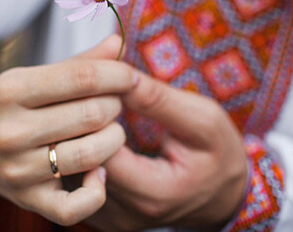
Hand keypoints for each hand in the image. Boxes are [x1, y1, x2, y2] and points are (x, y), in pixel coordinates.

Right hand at [0, 36, 136, 225]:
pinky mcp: (27, 200)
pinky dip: (97, 190)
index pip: (82, 78)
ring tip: (110, 131)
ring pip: (91, 154)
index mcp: (11, 89)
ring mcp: (18, 169)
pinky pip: (76, 206)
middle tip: (113, 104)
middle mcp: (11, 130)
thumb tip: (117, 44)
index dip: (117, 75)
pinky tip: (98, 172)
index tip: (128, 77)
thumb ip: (79, 63)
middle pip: (91, 114)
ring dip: (114, 139)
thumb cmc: (11, 106)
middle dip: (115, 105)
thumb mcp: (33, 76)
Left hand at [87, 72, 247, 230]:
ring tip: (81, 102)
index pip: (96, 151)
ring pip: (67, 172)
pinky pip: (73, 181)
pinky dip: (75, 151)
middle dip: (76, 120)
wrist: (225, 198)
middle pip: (74, 163)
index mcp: (151, 193)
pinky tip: (85, 127)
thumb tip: (119, 75)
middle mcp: (123, 214)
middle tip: (81, 87)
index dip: (92, 114)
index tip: (101, 87)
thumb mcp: (203, 120)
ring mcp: (109, 219)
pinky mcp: (100, 216)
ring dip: (71, 135)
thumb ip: (159, 101)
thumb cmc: (218, 155)